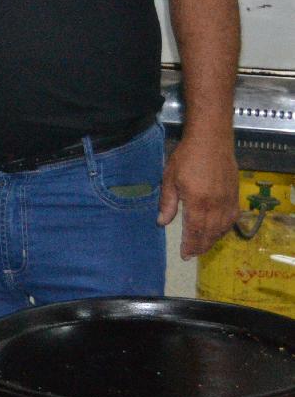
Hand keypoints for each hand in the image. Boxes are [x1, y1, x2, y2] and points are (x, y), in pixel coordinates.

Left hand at [159, 132, 239, 258]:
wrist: (211, 140)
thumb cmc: (186, 157)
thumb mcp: (170, 179)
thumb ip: (167, 203)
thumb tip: (161, 222)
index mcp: (197, 202)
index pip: (194, 231)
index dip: (190, 245)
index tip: (185, 255)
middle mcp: (216, 205)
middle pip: (210, 233)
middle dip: (201, 246)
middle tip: (192, 254)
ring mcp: (228, 200)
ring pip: (222, 228)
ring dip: (213, 239)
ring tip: (203, 246)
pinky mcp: (235, 194)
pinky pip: (232, 218)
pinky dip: (225, 228)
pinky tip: (218, 231)